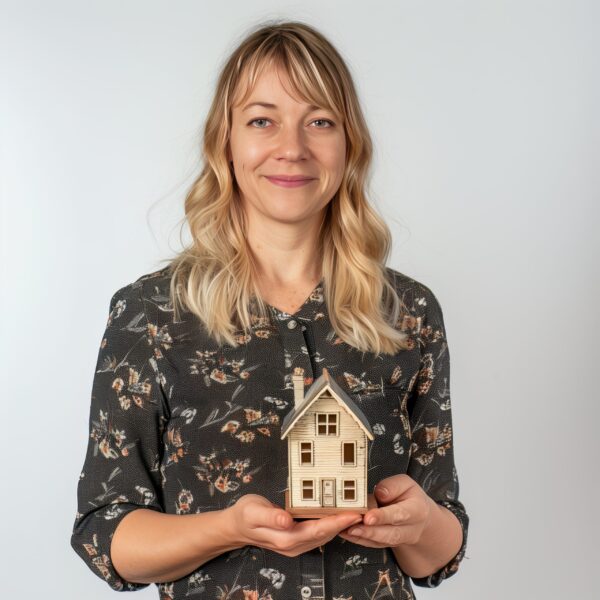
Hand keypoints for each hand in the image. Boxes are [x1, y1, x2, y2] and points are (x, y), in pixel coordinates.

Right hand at [224, 494, 363, 556]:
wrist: (235, 526)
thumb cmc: (244, 515)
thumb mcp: (253, 511)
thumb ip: (270, 517)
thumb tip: (286, 520)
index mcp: (286, 538)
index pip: (318, 530)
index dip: (338, 521)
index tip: (354, 513)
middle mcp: (294, 545)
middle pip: (325, 534)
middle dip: (345, 523)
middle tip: (364, 509)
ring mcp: (295, 545)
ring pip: (324, 536)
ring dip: (340, 525)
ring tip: (356, 511)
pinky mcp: (296, 541)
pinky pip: (318, 534)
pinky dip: (330, 525)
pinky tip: (337, 516)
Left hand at [338, 474, 434, 547]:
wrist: (419, 517)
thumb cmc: (409, 496)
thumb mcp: (406, 484)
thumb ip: (393, 486)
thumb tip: (380, 493)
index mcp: (416, 511)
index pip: (399, 514)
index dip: (383, 517)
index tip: (368, 517)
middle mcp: (409, 529)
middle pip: (390, 534)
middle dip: (370, 532)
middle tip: (353, 527)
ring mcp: (398, 539)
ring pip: (381, 542)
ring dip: (362, 537)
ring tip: (346, 530)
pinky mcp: (387, 543)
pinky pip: (373, 544)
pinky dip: (359, 540)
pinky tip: (345, 532)